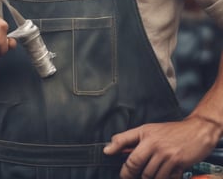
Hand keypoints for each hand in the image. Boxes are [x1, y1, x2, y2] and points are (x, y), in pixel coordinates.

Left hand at [103, 116, 220, 178]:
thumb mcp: (148, 129)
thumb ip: (128, 139)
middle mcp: (154, 143)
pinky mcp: (178, 164)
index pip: (124, 143)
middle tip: (132, 176)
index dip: (115, 153)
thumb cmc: (171, 131)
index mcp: (145, 133)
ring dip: (148, 178)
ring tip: (151, 173)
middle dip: (131, 175)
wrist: (196, 130)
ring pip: (149, 176)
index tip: (114, 165)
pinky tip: (165, 173)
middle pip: (135, 165)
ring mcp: (166, 154)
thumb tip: (108, 149)